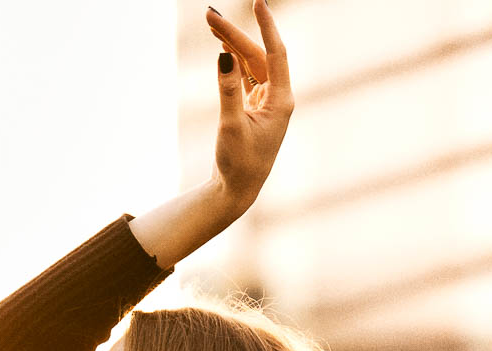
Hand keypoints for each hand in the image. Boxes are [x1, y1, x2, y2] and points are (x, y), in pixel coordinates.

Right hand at [206, 0, 293, 211]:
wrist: (237, 190)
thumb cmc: (238, 164)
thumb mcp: (231, 126)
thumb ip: (228, 89)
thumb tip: (223, 54)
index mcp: (281, 101)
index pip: (276, 53)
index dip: (266, 26)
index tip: (258, 2)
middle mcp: (277, 98)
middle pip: (258, 55)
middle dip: (235, 34)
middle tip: (210, 15)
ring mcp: (266, 102)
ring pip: (251, 63)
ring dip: (232, 45)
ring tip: (211, 24)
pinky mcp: (254, 108)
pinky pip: (245, 75)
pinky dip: (233, 61)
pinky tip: (222, 47)